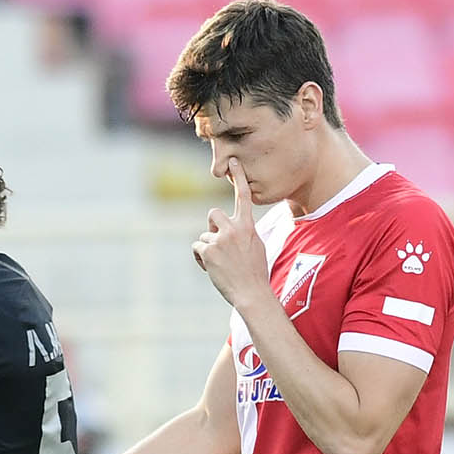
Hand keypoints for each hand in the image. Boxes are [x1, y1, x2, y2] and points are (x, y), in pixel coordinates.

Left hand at [192, 161, 271, 311]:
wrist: (252, 292)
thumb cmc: (255, 272)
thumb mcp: (256, 245)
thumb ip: (243, 232)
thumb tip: (232, 229)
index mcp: (248, 226)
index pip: (243, 197)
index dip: (238, 178)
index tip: (233, 161)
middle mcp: (233, 228)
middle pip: (213, 214)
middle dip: (212, 227)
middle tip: (219, 243)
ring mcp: (219, 239)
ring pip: (205, 236)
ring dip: (208, 249)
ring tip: (221, 264)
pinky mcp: (207, 250)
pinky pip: (197, 248)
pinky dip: (201, 258)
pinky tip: (212, 268)